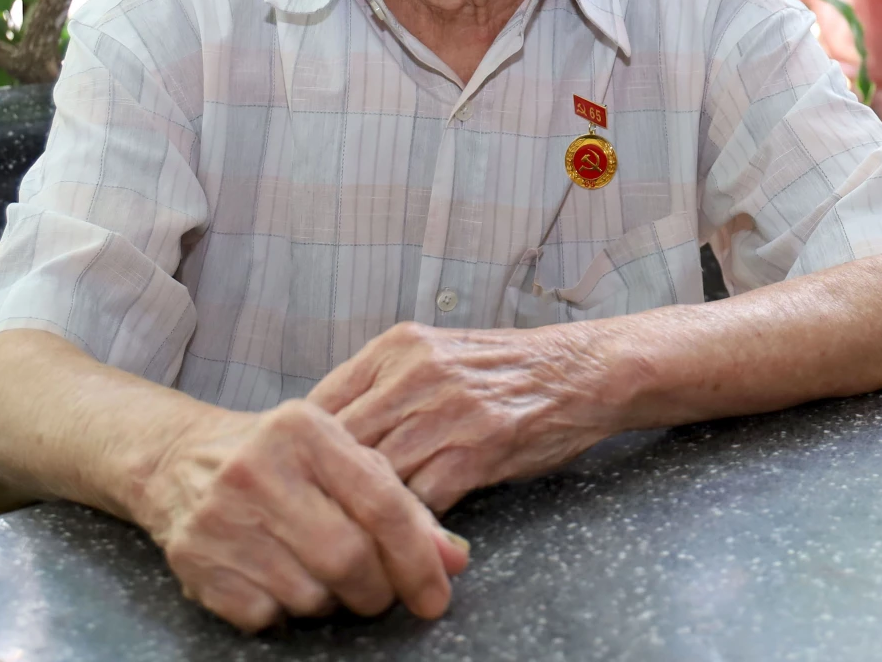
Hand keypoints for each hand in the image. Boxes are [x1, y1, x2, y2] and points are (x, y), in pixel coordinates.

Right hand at [137, 398, 471, 631]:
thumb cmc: (278, 458)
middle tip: (380, 590)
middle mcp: (258, 469)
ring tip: (324, 575)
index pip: (380, 503)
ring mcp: (220, 517)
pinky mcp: (194, 560)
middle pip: (347, 558)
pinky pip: (265, 616)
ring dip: (332, 601)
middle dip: (378, 589)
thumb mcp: (338, 456)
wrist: (177, 460)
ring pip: (309, 595)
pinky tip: (282, 579)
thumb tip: (452, 560)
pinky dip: (286, 611)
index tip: (436, 594)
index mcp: (304, 429)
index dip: (418, 557)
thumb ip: (399, 502)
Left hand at [310, 322, 621, 511]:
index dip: (303, 452)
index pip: (321, 403)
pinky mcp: (478, 449)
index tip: (299, 480)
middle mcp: (416, 373)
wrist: (582, 370)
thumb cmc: (507, 370)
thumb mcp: (437, 354)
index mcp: (398, 346)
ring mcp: (447, 411)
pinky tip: (409, 534)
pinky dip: (409, 523)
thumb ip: (384, 385)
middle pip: (340, 444)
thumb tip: (328, 431)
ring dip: (366, 511)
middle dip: (327, 488)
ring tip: (359, 535)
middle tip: (322, 519)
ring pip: (376, 476)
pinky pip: (421, 499)